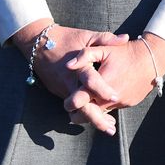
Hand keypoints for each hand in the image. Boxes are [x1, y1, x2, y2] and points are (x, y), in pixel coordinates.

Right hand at [11, 19, 129, 134]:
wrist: (39, 43)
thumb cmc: (66, 38)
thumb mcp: (86, 36)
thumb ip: (106, 39)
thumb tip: (125, 38)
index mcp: (78, 66)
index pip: (90, 80)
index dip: (102, 89)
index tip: (115, 97)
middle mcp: (69, 81)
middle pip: (81, 105)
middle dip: (96, 118)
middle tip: (111, 128)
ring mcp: (62, 88)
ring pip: (77, 109)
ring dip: (91, 118)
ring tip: (108, 126)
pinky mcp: (58, 91)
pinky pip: (72, 105)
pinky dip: (83, 111)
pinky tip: (97, 116)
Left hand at [63, 33, 164, 122]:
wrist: (151, 59)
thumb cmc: (126, 53)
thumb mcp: (104, 49)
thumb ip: (84, 56)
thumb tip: (68, 65)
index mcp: (100, 85)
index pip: (78, 102)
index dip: (69, 103)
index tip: (66, 103)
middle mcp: (109, 99)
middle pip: (87, 115)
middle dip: (78, 115)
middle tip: (72, 111)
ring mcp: (120, 103)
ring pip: (101, 114)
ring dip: (93, 111)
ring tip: (85, 106)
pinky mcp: (128, 104)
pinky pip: (113, 109)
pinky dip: (107, 106)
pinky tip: (103, 99)